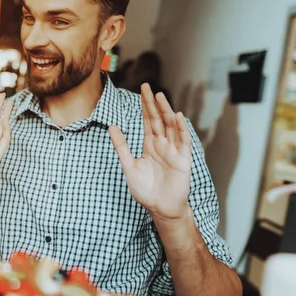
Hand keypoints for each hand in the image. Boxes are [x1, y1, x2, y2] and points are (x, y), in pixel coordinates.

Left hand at [109, 83, 191, 220]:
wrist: (161, 209)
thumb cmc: (145, 190)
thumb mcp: (129, 166)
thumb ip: (121, 147)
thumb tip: (112, 127)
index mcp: (150, 145)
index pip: (147, 121)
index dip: (144, 106)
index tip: (141, 91)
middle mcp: (162, 144)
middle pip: (157, 120)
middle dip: (153, 104)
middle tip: (148, 86)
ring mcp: (173, 151)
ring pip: (170, 126)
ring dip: (166, 111)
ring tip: (160, 96)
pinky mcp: (183, 160)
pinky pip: (183, 141)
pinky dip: (181, 129)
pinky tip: (177, 117)